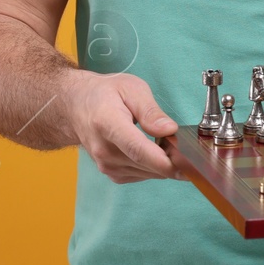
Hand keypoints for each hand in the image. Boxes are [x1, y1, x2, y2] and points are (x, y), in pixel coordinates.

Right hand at [62, 71, 183, 183]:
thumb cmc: (104, 94)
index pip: (136, 149)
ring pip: (147, 173)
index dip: (163, 160)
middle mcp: (104, 150)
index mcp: (107, 124)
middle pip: (146, 164)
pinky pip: (142, 175)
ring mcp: (106, 165)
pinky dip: (153, 166)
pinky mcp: (112, 174)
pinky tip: (154, 150)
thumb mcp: (131, 88)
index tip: (185, 162)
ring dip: (164, 163)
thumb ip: (150, 110)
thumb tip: (169, 130)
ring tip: (168, 142)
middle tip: (187, 145)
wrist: (76, 107)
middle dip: (173, 159)